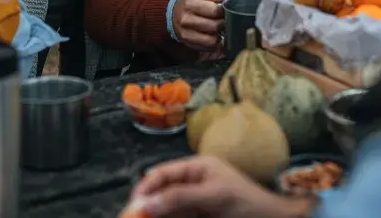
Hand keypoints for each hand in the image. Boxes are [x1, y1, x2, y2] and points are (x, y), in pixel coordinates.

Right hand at [129, 155, 314, 217]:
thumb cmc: (248, 205)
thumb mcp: (214, 197)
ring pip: (166, 210)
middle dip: (146, 205)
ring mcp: (195, 204)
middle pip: (161, 193)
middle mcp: (193, 184)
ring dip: (154, 215)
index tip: (133, 205)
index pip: (163, 173)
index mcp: (197, 168)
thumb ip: (180, 198)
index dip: (145, 188)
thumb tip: (147, 202)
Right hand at [172, 0, 231, 49]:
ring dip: (220, 36)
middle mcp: (186, 19)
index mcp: (190, 4)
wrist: (173, 16)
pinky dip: (215, 43)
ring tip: (220, 29)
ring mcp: (186, 33)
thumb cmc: (191, 4)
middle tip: (225, 21)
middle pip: (214, 26)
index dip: (224, 11)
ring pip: (212, 40)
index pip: (214, 10)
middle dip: (223, 24)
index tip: (226, 11)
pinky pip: (208, 47)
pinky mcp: (189, 43)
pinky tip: (215, 36)